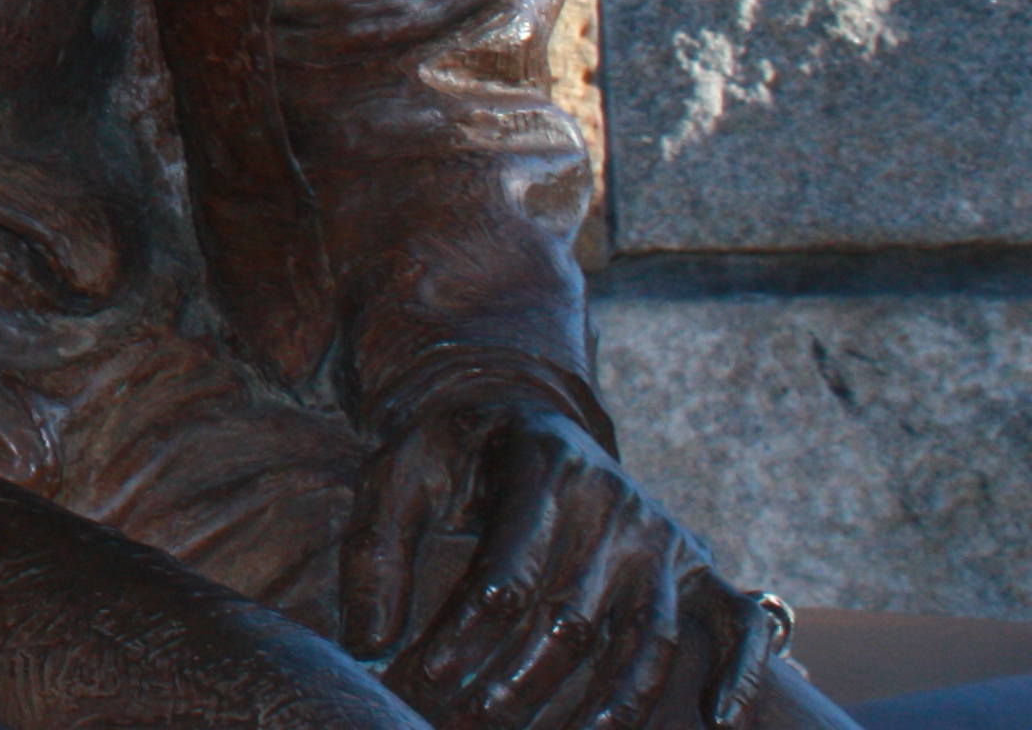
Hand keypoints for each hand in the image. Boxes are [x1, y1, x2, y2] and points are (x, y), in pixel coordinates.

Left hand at [343, 399, 708, 729]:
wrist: (520, 411)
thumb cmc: (455, 454)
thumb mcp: (400, 472)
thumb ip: (375, 548)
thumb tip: (367, 641)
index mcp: (544, 465)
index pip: (508, 570)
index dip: (464, 632)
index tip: (423, 677)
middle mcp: (617, 501)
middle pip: (573, 617)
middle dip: (519, 681)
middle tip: (472, 723)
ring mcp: (666, 538)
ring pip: (646, 640)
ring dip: (605, 705)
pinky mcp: (703, 567)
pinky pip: (742, 623)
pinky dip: (742, 672)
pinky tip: (719, 719)